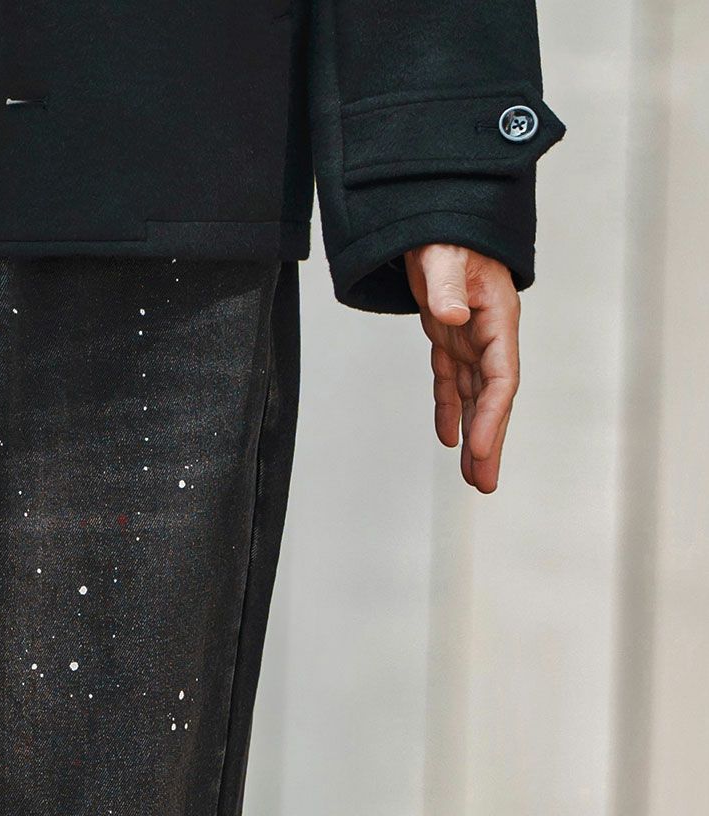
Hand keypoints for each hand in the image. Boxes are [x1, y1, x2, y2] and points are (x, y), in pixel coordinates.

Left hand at [405, 244, 519, 494]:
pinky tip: (448, 440)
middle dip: (491, 441)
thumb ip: (446, 286)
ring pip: (474, 396)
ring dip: (474, 435)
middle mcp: (489, 332)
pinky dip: (449, 409)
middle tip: (484, 484)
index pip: (500, 377)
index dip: (492, 416)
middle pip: (494, 397)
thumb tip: (455, 318)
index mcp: (497, 316)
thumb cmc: (444, 230)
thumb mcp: (443, 254)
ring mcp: (470, 336)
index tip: (479, 450)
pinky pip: (451, 381)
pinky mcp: (449, 336)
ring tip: (473, 477)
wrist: (434, 212)